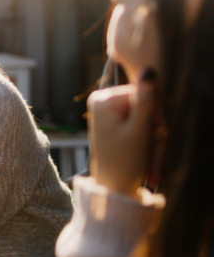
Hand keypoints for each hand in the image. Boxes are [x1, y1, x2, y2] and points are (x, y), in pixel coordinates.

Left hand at [87, 71, 156, 195]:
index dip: (154, 113)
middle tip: (148, 147)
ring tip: (143, 152)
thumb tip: (149, 69)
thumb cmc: (125, 162)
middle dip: (152, 126)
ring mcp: (106, 110)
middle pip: (143, 103)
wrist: (114, 186)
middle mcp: (101, 100)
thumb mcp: (139, 130)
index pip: (143, 93)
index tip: (153, 132)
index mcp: (103, 99)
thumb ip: (146, 100)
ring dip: (151, 134)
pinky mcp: (113, 120)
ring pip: (144, 114)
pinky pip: (139, 122)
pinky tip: (142, 151)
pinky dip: (146, 136)